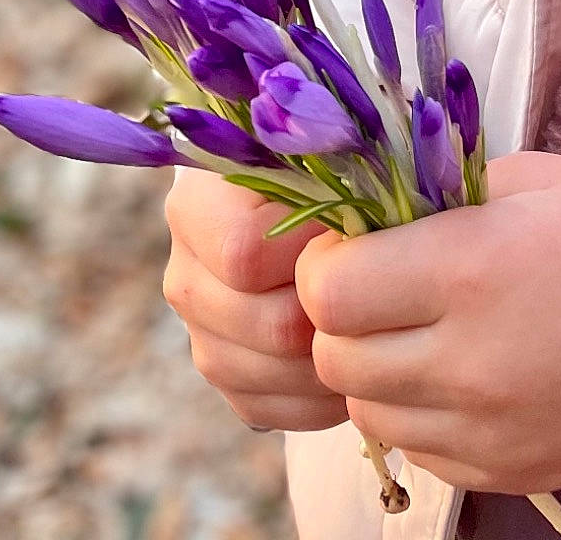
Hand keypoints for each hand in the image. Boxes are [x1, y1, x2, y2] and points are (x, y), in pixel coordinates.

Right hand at [162, 166, 348, 432]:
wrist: (319, 197)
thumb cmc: (333, 164)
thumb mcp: (326, 150)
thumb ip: (330, 167)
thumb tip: (355, 217)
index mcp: (197, 204)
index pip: (246, 255)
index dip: (311, 253)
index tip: (349, 235)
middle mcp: (185, 272)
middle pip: (268, 326)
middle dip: (332, 313)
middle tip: (374, 288)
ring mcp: (199, 332)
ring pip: (269, 377)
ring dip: (330, 359)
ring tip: (370, 323)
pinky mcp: (224, 376)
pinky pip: (269, 410)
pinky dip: (317, 396)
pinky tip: (346, 355)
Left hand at [294, 150, 560, 494]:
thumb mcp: (530, 181)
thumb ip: (436, 195)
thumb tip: (363, 211)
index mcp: (468, 269)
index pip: (325, 290)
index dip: (324, 264)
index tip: (351, 246)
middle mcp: (469, 359)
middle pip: (335, 359)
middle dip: (341, 320)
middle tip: (380, 287)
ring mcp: (491, 429)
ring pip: (370, 415)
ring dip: (377, 371)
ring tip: (422, 330)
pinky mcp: (514, 471)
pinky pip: (423, 455)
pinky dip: (423, 418)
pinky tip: (463, 374)